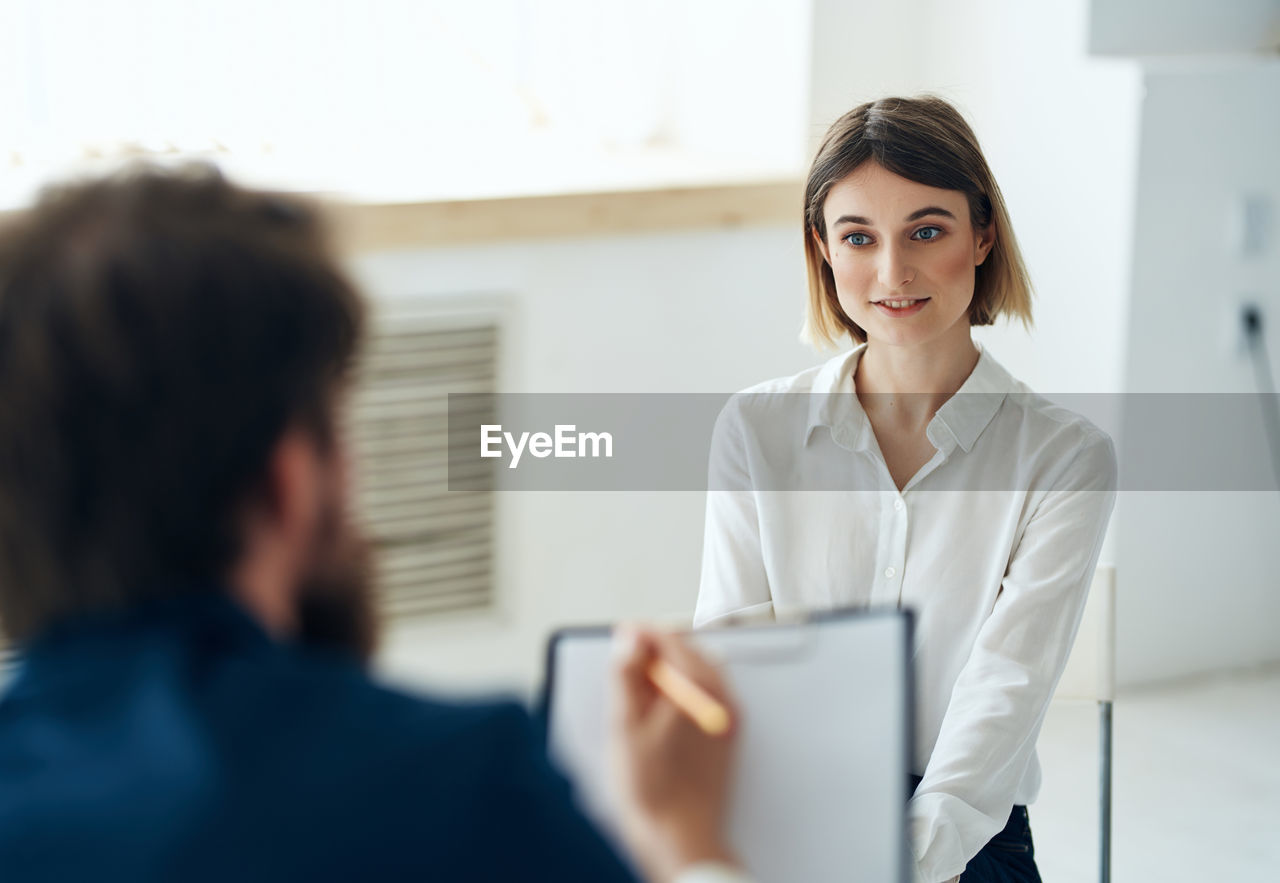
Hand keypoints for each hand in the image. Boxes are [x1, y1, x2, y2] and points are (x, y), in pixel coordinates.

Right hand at [609, 626, 740, 882]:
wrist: (680, 836)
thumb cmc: (653, 789)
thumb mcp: (625, 725)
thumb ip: (626, 676)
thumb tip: (629, 641)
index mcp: (700, 689)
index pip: (671, 641)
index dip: (642, 633)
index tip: (622, 633)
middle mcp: (721, 697)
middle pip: (688, 653)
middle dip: (655, 648)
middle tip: (625, 656)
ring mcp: (727, 716)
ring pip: (697, 674)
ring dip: (669, 669)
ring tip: (636, 683)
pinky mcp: (725, 734)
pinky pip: (704, 695)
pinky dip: (681, 689)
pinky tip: (657, 707)